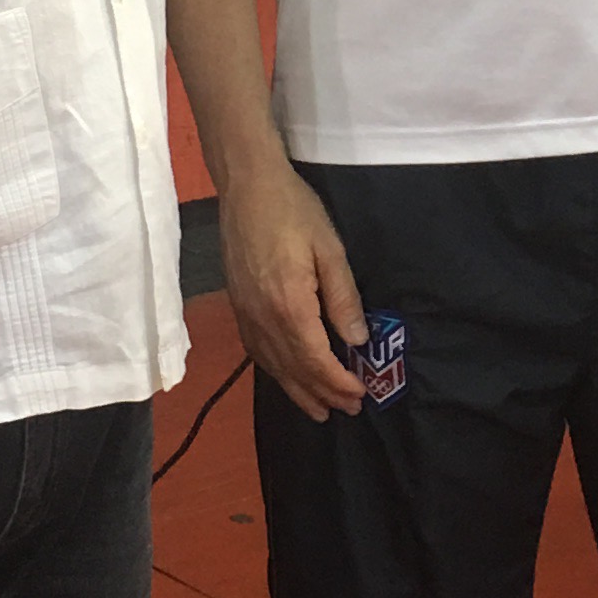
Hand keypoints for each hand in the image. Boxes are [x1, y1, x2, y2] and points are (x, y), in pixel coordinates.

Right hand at [220, 158, 366, 420]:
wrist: (247, 187)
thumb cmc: (295, 211)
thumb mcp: (330, 250)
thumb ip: (343, 299)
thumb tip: (356, 341)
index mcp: (290, 306)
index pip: (316, 360)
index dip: (338, 382)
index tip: (360, 395)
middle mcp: (263, 318)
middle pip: (294, 369)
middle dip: (322, 394)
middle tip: (347, 411)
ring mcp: (246, 314)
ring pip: (272, 365)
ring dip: (297, 391)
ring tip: (319, 410)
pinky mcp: (237, 306)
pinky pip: (256, 351)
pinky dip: (274, 371)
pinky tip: (286, 376)